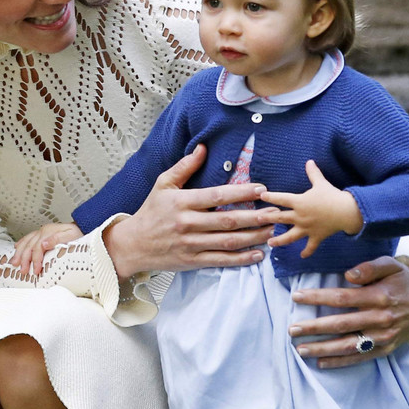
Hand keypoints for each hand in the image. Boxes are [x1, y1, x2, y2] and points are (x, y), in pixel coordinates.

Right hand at [13, 222, 82, 274]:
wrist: (81, 226)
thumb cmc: (77, 233)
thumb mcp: (71, 235)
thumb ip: (57, 239)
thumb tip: (43, 244)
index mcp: (49, 232)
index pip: (37, 248)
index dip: (35, 260)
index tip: (36, 270)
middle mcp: (42, 232)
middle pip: (29, 246)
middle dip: (24, 260)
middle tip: (23, 271)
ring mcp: (40, 233)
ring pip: (25, 242)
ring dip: (19, 253)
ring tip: (14, 263)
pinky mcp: (40, 234)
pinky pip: (27, 238)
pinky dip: (20, 244)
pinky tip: (16, 249)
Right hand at [103, 145, 278, 278]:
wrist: (132, 245)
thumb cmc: (150, 213)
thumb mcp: (162, 184)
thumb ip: (184, 166)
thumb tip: (202, 147)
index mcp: (182, 202)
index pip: (217, 196)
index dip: (241, 193)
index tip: (261, 189)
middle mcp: (187, 223)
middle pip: (227, 220)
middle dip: (255, 217)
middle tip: (276, 212)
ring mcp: (190, 244)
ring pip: (228, 241)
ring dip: (253, 237)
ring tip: (272, 231)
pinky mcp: (192, 261)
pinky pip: (221, 260)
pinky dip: (241, 259)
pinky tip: (258, 254)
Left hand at [260, 160, 363, 257]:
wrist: (346, 211)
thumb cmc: (332, 196)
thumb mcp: (321, 183)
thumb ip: (313, 173)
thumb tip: (309, 161)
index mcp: (299, 202)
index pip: (281, 199)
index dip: (271, 196)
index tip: (261, 196)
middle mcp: (300, 216)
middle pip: (281, 218)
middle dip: (268, 218)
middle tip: (257, 219)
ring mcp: (307, 228)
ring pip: (290, 236)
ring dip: (279, 240)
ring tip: (270, 243)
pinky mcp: (316, 236)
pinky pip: (310, 246)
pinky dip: (307, 251)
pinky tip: (302, 256)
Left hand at [288, 257, 408, 368]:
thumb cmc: (404, 280)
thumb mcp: (391, 265)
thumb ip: (369, 268)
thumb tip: (348, 275)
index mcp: (378, 296)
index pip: (342, 298)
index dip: (317, 297)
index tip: (296, 297)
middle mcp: (380, 319)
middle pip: (340, 324)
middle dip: (313, 327)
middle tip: (291, 329)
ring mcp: (382, 337)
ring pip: (347, 345)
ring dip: (322, 349)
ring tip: (300, 350)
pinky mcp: (385, 348)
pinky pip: (360, 358)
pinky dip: (340, 362)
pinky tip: (321, 363)